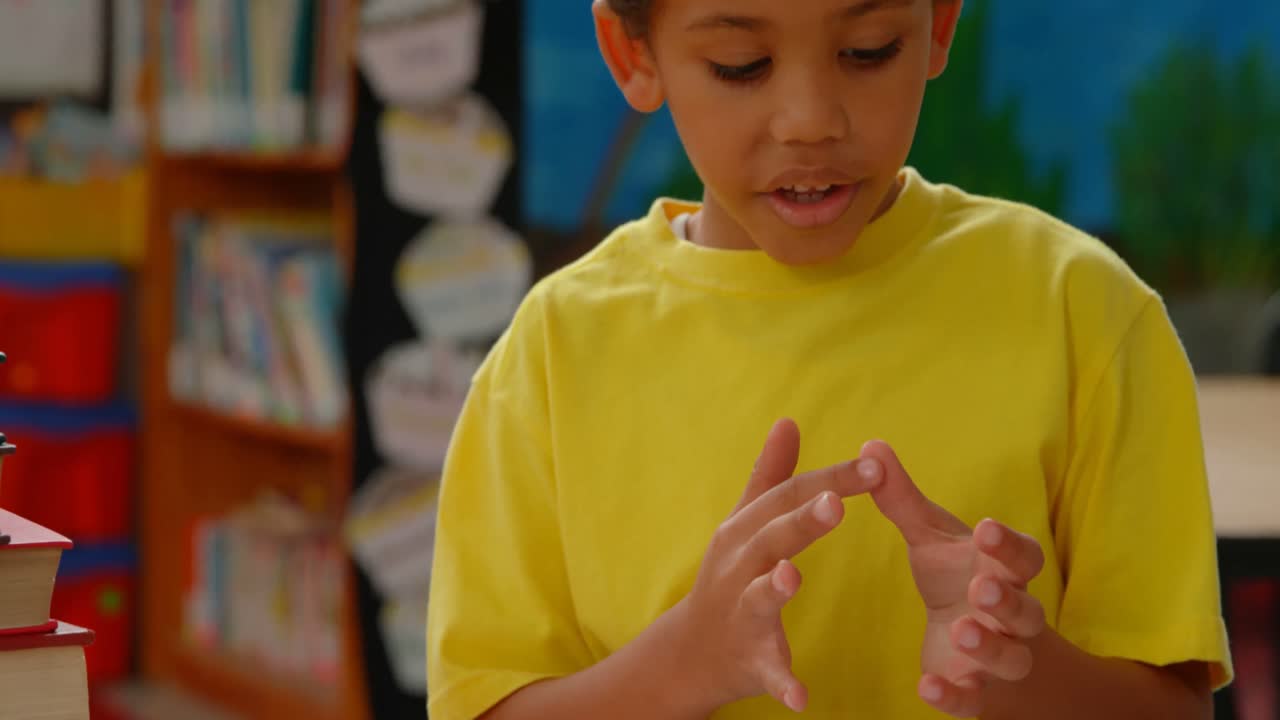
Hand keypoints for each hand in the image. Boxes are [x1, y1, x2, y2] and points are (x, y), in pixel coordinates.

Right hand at [671, 419, 881, 713]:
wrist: (692, 653)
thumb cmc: (727, 578)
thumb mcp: (743, 523)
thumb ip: (770, 475)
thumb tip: (788, 420)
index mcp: (744, 530)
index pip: (790, 496)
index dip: (831, 479)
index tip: (875, 464)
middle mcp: (737, 567)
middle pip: (771, 537)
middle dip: (801, 519)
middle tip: (837, 503)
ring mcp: (740, 613)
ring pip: (758, 598)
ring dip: (773, 587)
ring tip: (792, 577)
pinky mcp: (750, 660)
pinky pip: (768, 672)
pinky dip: (783, 683)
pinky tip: (802, 696)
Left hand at [859, 441, 1046, 717]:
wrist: (971, 637)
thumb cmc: (955, 574)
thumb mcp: (928, 536)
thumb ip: (900, 498)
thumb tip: (870, 446)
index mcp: (1005, 568)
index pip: (1022, 555)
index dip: (1007, 544)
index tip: (984, 529)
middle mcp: (1011, 613)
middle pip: (1024, 608)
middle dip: (1006, 597)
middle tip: (983, 586)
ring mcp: (997, 655)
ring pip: (1009, 656)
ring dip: (989, 644)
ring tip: (962, 629)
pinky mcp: (975, 691)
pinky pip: (973, 699)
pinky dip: (955, 695)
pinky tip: (927, 686)